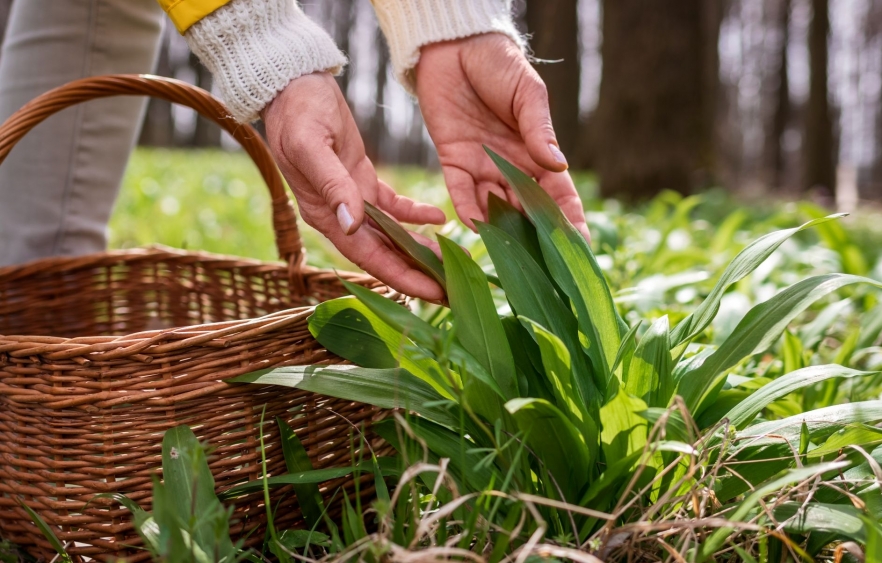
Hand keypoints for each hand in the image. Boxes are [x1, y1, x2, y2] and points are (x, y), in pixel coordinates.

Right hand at [262, 72, 446, 300]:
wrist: (291, 85)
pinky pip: (393, 207)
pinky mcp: (362, 180)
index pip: (368, 257)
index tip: (432, 293)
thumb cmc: (296, 113)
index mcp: (324, 214)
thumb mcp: (312, 145)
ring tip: (454, 261)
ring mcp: (352, 199)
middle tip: (455, 290)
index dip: (401, 278)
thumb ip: (333, 185)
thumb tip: (351, 224)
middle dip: (418, 274)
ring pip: (392, 235)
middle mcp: (339, 215)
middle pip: (384, 254)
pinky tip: (440, 218)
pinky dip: (416, 215)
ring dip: (421, 249)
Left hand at [415, 34, 589, 239]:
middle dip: (537, 240)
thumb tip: (558, 166)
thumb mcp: (526, 94)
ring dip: (503, 231)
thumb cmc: (498, 65)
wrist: (454, 47)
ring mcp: (483, 167)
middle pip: (527, 211)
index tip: (581, 250)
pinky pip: (462, 192)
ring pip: (495, 208)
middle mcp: (511, 167)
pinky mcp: (453, 162)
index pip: (558, 196)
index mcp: (537, 152)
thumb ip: (538, 131)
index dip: (570, 223)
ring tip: (512, 258)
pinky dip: (468, 209)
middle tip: (546, 270)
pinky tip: (475, 226)